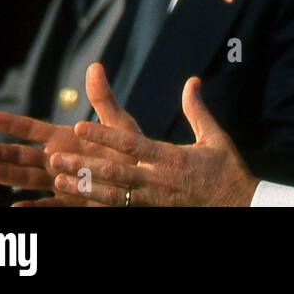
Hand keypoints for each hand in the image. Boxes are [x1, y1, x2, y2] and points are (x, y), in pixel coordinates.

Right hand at [0, 62, 139, 205]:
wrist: (146, 178)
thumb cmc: (131, 149)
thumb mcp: (118, 122)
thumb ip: (103, 98)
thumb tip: (95, 66)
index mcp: (65, 139)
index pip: (31, 130)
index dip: (10, 123)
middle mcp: (58, 161)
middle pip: (22, 156)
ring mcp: (62, 182)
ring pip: (28, 179)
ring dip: (6, 175)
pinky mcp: (73, 202)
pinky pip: (50, 206)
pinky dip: (33, 207)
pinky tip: (16, 206)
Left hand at [50, 73, 258, 206]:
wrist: (239, 206)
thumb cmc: (226, 171)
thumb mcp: (214, 137)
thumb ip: (197, 110)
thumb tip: (192, 81)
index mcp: (171, 158)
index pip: (131, 145)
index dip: (104, 136)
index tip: (81, 126)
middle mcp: (158, 180)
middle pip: (113, 172)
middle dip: (83, 164)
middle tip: (55, 157)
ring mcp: (153, 200)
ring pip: (110, 194)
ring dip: (83, 186)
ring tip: (58, 179)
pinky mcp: (151, 212)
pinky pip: (119, 209)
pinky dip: (96, 204)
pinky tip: (79, 199)